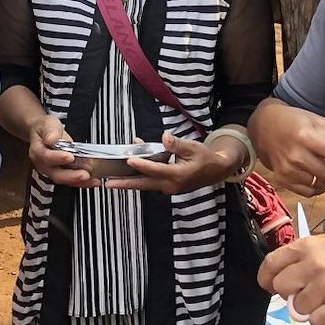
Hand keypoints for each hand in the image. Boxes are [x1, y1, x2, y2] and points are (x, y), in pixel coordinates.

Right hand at [27, 115, 97, 187]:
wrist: (42, 133)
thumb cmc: (45, 129)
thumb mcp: (48, 123)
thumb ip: (50, 131)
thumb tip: (51, 138)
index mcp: (38, 151)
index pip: (46, 157)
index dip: (58, 158)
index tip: (70, 157)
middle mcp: (43, 164)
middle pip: (56, 174)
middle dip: (72, 176)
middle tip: (85, 175)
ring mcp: (51, 171)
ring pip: (65, 180)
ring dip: (80, 182)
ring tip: (93, 180)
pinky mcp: (61, 174)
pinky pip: (71, 181)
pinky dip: (82, 182)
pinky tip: (93, 180)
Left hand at [104, 132, 241, 193]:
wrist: (216, 170)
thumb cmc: (205, 158)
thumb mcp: (193, 147)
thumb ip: (177, 144)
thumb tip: (165, 137)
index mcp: (178, 175)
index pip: (156, 170)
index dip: (142, 165)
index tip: (129, 160)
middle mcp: (171, 185)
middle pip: (144, 184)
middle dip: (125, 184)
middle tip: (108, 183)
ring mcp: (168, 187)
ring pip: (145, 185)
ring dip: (129, 182)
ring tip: (111, 180)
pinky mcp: (167, 186)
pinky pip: (150, 181)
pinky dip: (139, 176)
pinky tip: (130, 166)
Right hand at [249, 99, 324, 196]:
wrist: (265, 126)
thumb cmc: (296, 121)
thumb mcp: (318, 122)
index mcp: (307, 136)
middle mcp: (296, 155)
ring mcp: (288, 169)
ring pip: (321, 185)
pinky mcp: (282, 179)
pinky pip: (308, 192)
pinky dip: (317, 187)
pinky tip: (315, 176)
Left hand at [258, 233, 324, 324]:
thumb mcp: (320, 243)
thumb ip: (298, 256)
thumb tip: (276, 276)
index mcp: (305, 247)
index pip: (270, 264)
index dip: (266, 278)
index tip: (269, 285)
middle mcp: (313, 265)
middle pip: (281, 288)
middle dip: (288, 293)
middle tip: (302, 291)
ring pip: (298, 308)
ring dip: (307, 307)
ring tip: (322, 298)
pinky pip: (316, 322)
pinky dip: (321, 319)